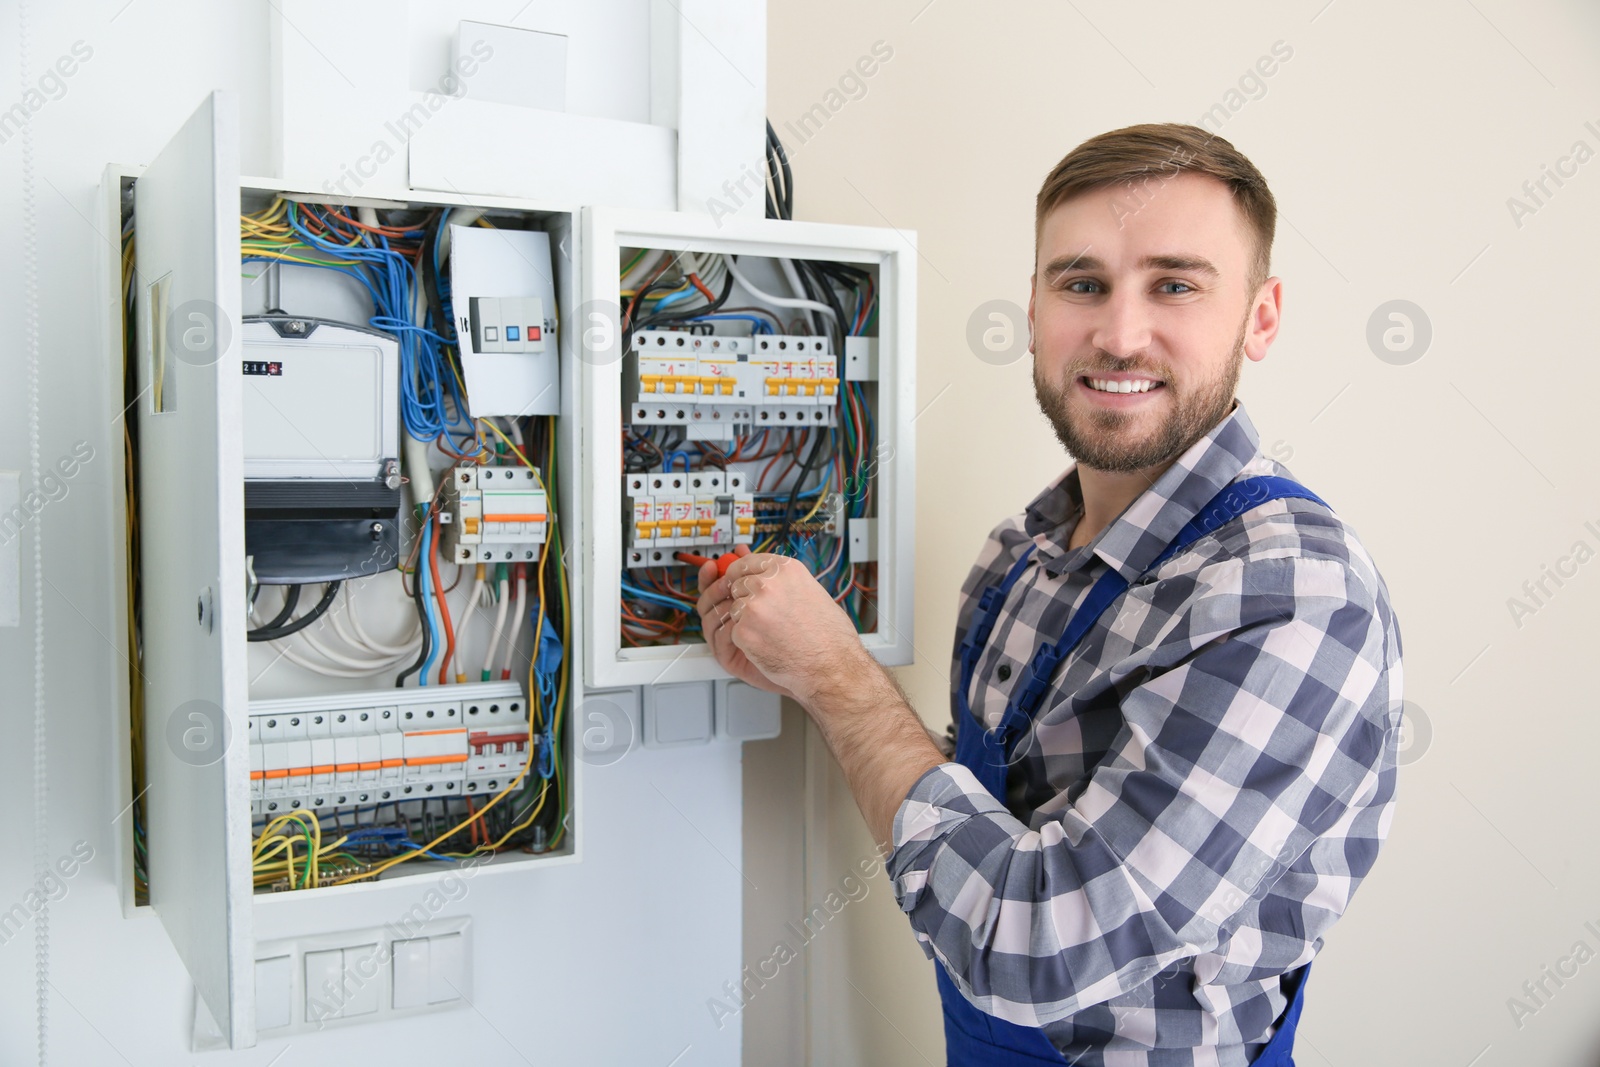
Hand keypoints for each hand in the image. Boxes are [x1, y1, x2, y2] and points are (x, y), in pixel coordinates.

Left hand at [696, 551, 865, 705]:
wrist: (832, 666)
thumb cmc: (829, 636)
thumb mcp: (812, 593)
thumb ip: (783, 581)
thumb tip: (764, 571)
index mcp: (786, 570)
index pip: (748, 561)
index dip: (742, 572)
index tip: (740, 578)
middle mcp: (768, 584)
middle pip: (737, 584)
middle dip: (745, 599)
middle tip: (763, 616)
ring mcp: (753, 608)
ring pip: (734, 609)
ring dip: (746, 621)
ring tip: (772, 633)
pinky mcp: (744, 631)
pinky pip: (734, 632)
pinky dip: (747, 641)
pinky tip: (769, 646)